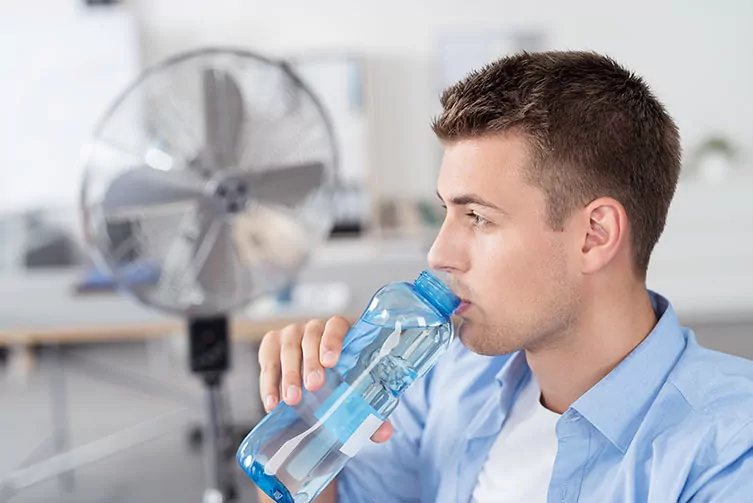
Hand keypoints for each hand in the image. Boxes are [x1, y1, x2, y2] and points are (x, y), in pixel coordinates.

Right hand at [258, 316, 392, 442]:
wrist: (314, 377)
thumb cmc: (340, 376)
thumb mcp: (354, 387)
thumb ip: (369, 407)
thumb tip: (384, 433)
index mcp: (340, 330)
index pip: (336, 326)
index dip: (332, 341)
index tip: (331, 362)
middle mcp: (314, 328)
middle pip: (310, 337)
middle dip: (310, 362)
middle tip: (313, 386)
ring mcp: (291, 334)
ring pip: (287, 348)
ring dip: (289, 374)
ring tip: (291, 400)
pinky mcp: (271, 345)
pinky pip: (267, 361)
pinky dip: (268, 383)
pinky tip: (272, 403)